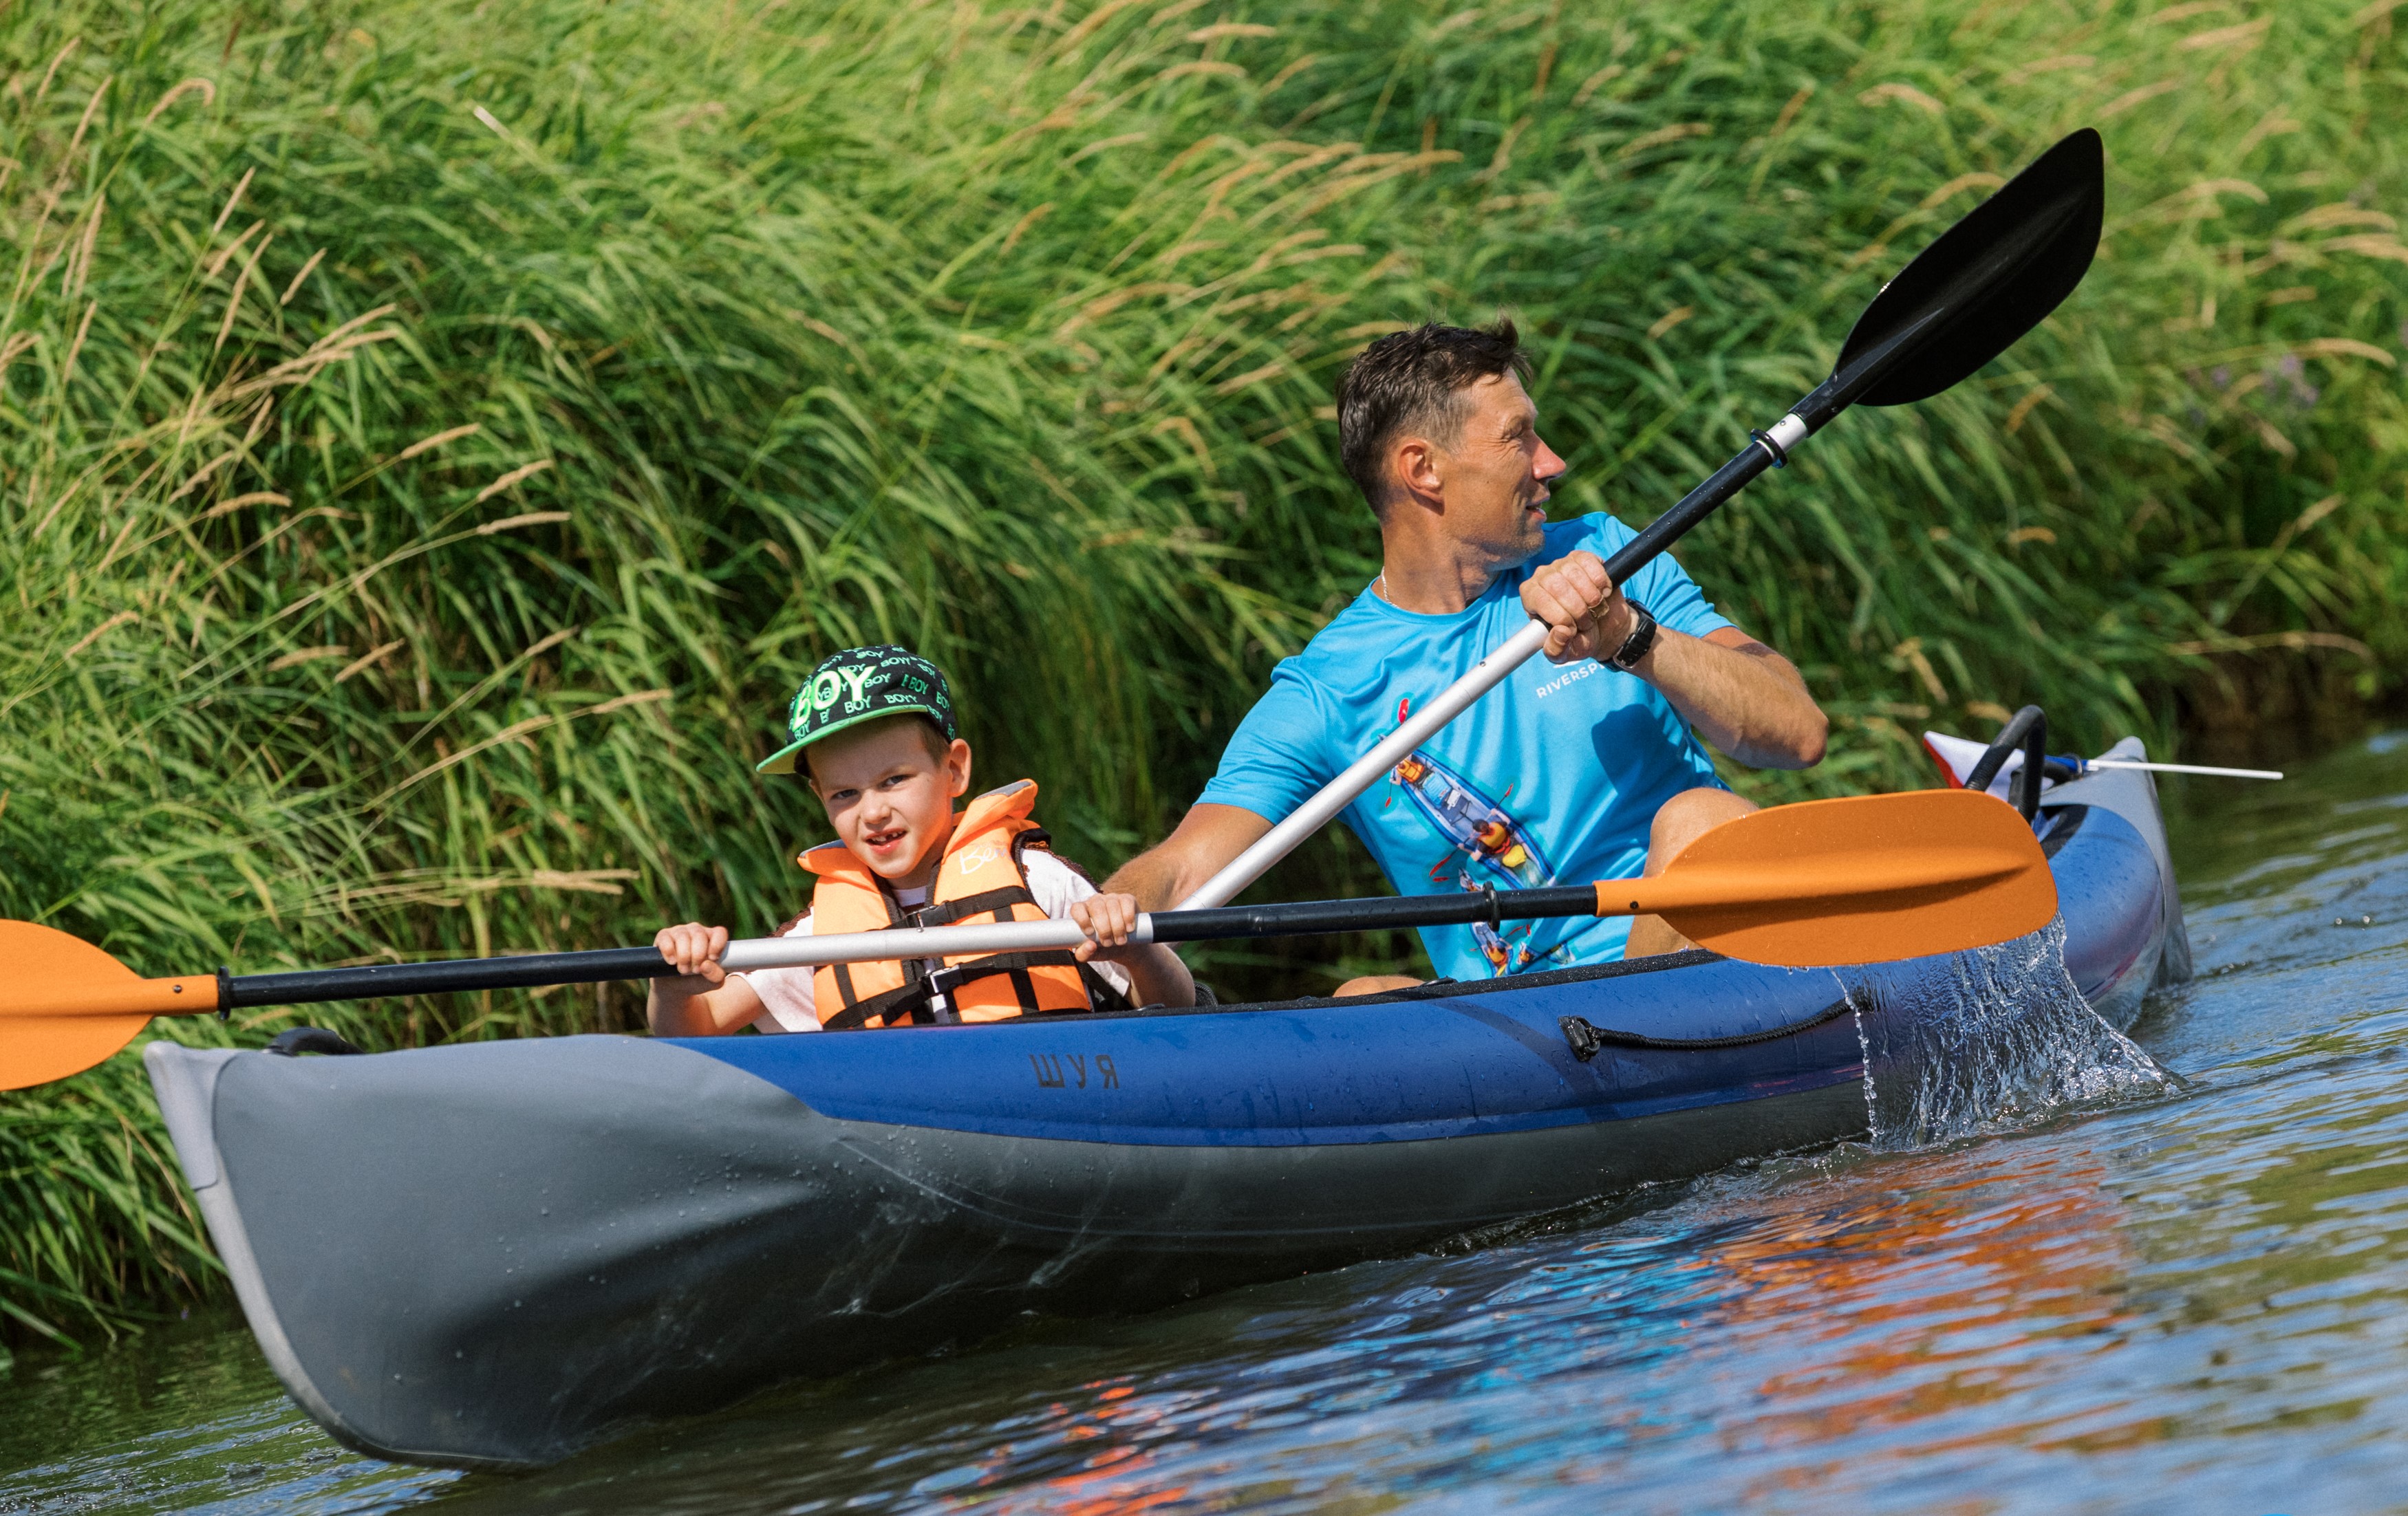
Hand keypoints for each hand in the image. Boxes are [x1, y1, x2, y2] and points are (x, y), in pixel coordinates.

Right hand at [653, 922, 728, 985]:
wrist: (674, 988)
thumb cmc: (697, 980)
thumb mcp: (711, 983)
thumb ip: (716, 976)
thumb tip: (705, 965)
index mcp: (712, 938)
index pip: (719, 932)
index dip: (717, 945)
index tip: (712, 959)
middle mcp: (697, 931)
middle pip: (700, 935)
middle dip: (698, 955)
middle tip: (695, 970)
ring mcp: (679, 931)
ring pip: (683, 936)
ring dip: (683, 956)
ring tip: (683, 970)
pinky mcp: (663, 936)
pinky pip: (666, 939)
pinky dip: (669, 952)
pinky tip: (672, 962)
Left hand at [1068, 892, 1143, 962]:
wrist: (1128, 947)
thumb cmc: (1106, 948)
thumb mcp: (1094, 954)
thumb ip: (1085, 955)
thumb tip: (1090, 945)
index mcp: (1083, 912)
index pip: (1077, 908)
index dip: (1082, 919)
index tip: (1090, 933)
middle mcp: (1096, 902)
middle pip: (1097, 908)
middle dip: (1103, 928)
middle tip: (1108, 943)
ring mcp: (1112, 898)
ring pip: (1112, 905)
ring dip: (1117, 926)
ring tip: (1120, 941)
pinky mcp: (1127, 898)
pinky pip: (1126, 902)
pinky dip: (1128, 916)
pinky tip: (1129, 928)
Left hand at [1520, 549, 1636, 664]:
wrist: (1605, 628)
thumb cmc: (1579, 638)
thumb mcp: (1565, 653)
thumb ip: (1556, 650)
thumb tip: (1560, 632)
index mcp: (1530, 597)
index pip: (1539, 600)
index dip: (1559, 617)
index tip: (1572, 629)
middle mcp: (1542, 577)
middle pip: (1557, 585)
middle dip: (1577, 609)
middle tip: (1586, 622)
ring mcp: (1562, 564)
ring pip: (1574, 573)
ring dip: (1591, 597)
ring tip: (1594, 609)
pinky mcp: (1583, 558)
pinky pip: (1590, 563)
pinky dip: (1601, 582)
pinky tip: (1603, 593)